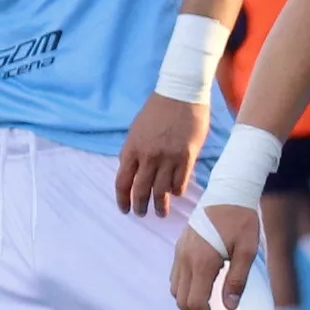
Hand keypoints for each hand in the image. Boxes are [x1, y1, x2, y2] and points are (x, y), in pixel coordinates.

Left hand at [116, 91, 206, 217]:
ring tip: (161, 213)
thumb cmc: (157, 109)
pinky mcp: (187, 157)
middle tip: (142, 214)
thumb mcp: (137, 130)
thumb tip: (135, 170)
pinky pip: (180, 182)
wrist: (180, 95)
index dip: (123, 199)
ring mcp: (168, 158)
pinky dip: (176, 191)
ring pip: (161, 191)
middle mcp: (148, 157)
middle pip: (141, 190)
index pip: (123, 182)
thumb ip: (134, 151)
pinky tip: (175, 193)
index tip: (125, 209)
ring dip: (160, 205)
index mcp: (131, 149)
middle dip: (140, 206)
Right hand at [170, 198, 262, 309]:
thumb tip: (229, 308)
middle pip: (182, 301)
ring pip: (176, 290)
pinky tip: (198, 297)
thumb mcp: (248, 250)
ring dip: (188, 308)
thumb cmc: (243, 220)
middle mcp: (185, 258)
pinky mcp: (181, 247)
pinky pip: (176, 277)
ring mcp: (180, 252)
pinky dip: (183, 293)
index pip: (196, 303)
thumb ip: (238, 280)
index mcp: (202, 261)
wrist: (228, 191)